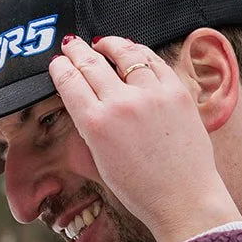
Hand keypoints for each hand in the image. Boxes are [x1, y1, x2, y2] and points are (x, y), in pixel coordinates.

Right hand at [49, 35, 240, 241]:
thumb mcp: (100, 159)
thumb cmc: (140, 189)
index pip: (69, 81)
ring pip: (124, 53)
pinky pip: (153, 61)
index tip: (57, 62)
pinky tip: (132, 52)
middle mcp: (121, 103)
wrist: (183, 198)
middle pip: (90, 62)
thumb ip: (90, 124)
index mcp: (96, 124)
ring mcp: (151, 94)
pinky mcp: (176, 91)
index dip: (60, 67)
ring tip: (102, 42)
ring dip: (108, 44)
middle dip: (77, 50)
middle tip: (71, 45)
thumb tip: (83, 96)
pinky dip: (139, 52)